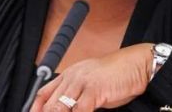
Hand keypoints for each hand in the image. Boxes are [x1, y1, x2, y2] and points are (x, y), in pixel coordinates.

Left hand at [30, 43, 152, 111]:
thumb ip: (78, 96)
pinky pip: (79, 110)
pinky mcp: (94, 90)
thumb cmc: (117, 76)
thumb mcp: (91, 85)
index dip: (36, 108)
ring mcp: (82, 82)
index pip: (43, 93)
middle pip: (50, 103)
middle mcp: (72, 77)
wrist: (136, 65)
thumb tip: (68, 108)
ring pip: (60, 108)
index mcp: (70, 74)